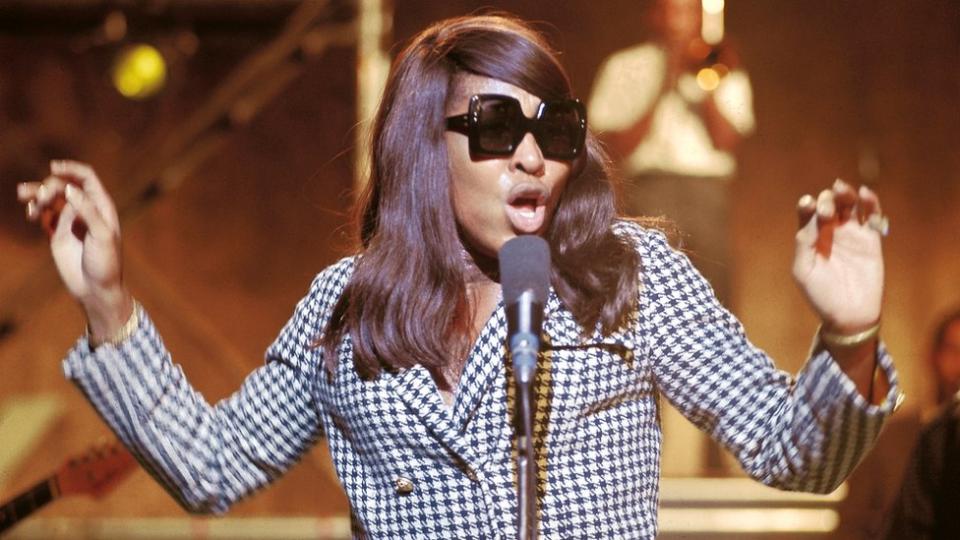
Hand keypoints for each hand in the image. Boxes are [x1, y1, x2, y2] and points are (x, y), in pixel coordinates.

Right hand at [17, 160, 131, 339]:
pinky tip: (31, 213)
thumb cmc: (105, 262)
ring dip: (36, 193)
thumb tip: (69, 188)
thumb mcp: (101, 235)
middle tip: (41, 199)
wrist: (96, 289)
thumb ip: (86, 210)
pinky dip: (35, 209)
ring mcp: (70, 220)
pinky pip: (43, 213)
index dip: (71, 168)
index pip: (86, 178)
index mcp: (101, 206)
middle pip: (63, 185)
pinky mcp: (56, 233)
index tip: (54, 167)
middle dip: (49, 186)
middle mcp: (85, 209)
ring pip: (50, 198)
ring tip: (23, 196)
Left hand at [792, 179, 884, 333]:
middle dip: (827, 199)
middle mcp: (830, 231)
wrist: (849, 315)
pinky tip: (866, 194)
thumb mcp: (802, 271)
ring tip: (842, 190)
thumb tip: (811, 218)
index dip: (807, 204)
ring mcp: (851, 234)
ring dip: (846, 193)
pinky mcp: (871, 240)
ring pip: (850, 204)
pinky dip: (871, 202)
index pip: (807, 211)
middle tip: (827, 212)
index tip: (808, 205)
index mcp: (811, 237)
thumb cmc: (820, 295)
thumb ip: (803, 243)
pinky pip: (873, 215)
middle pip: (829, 202)